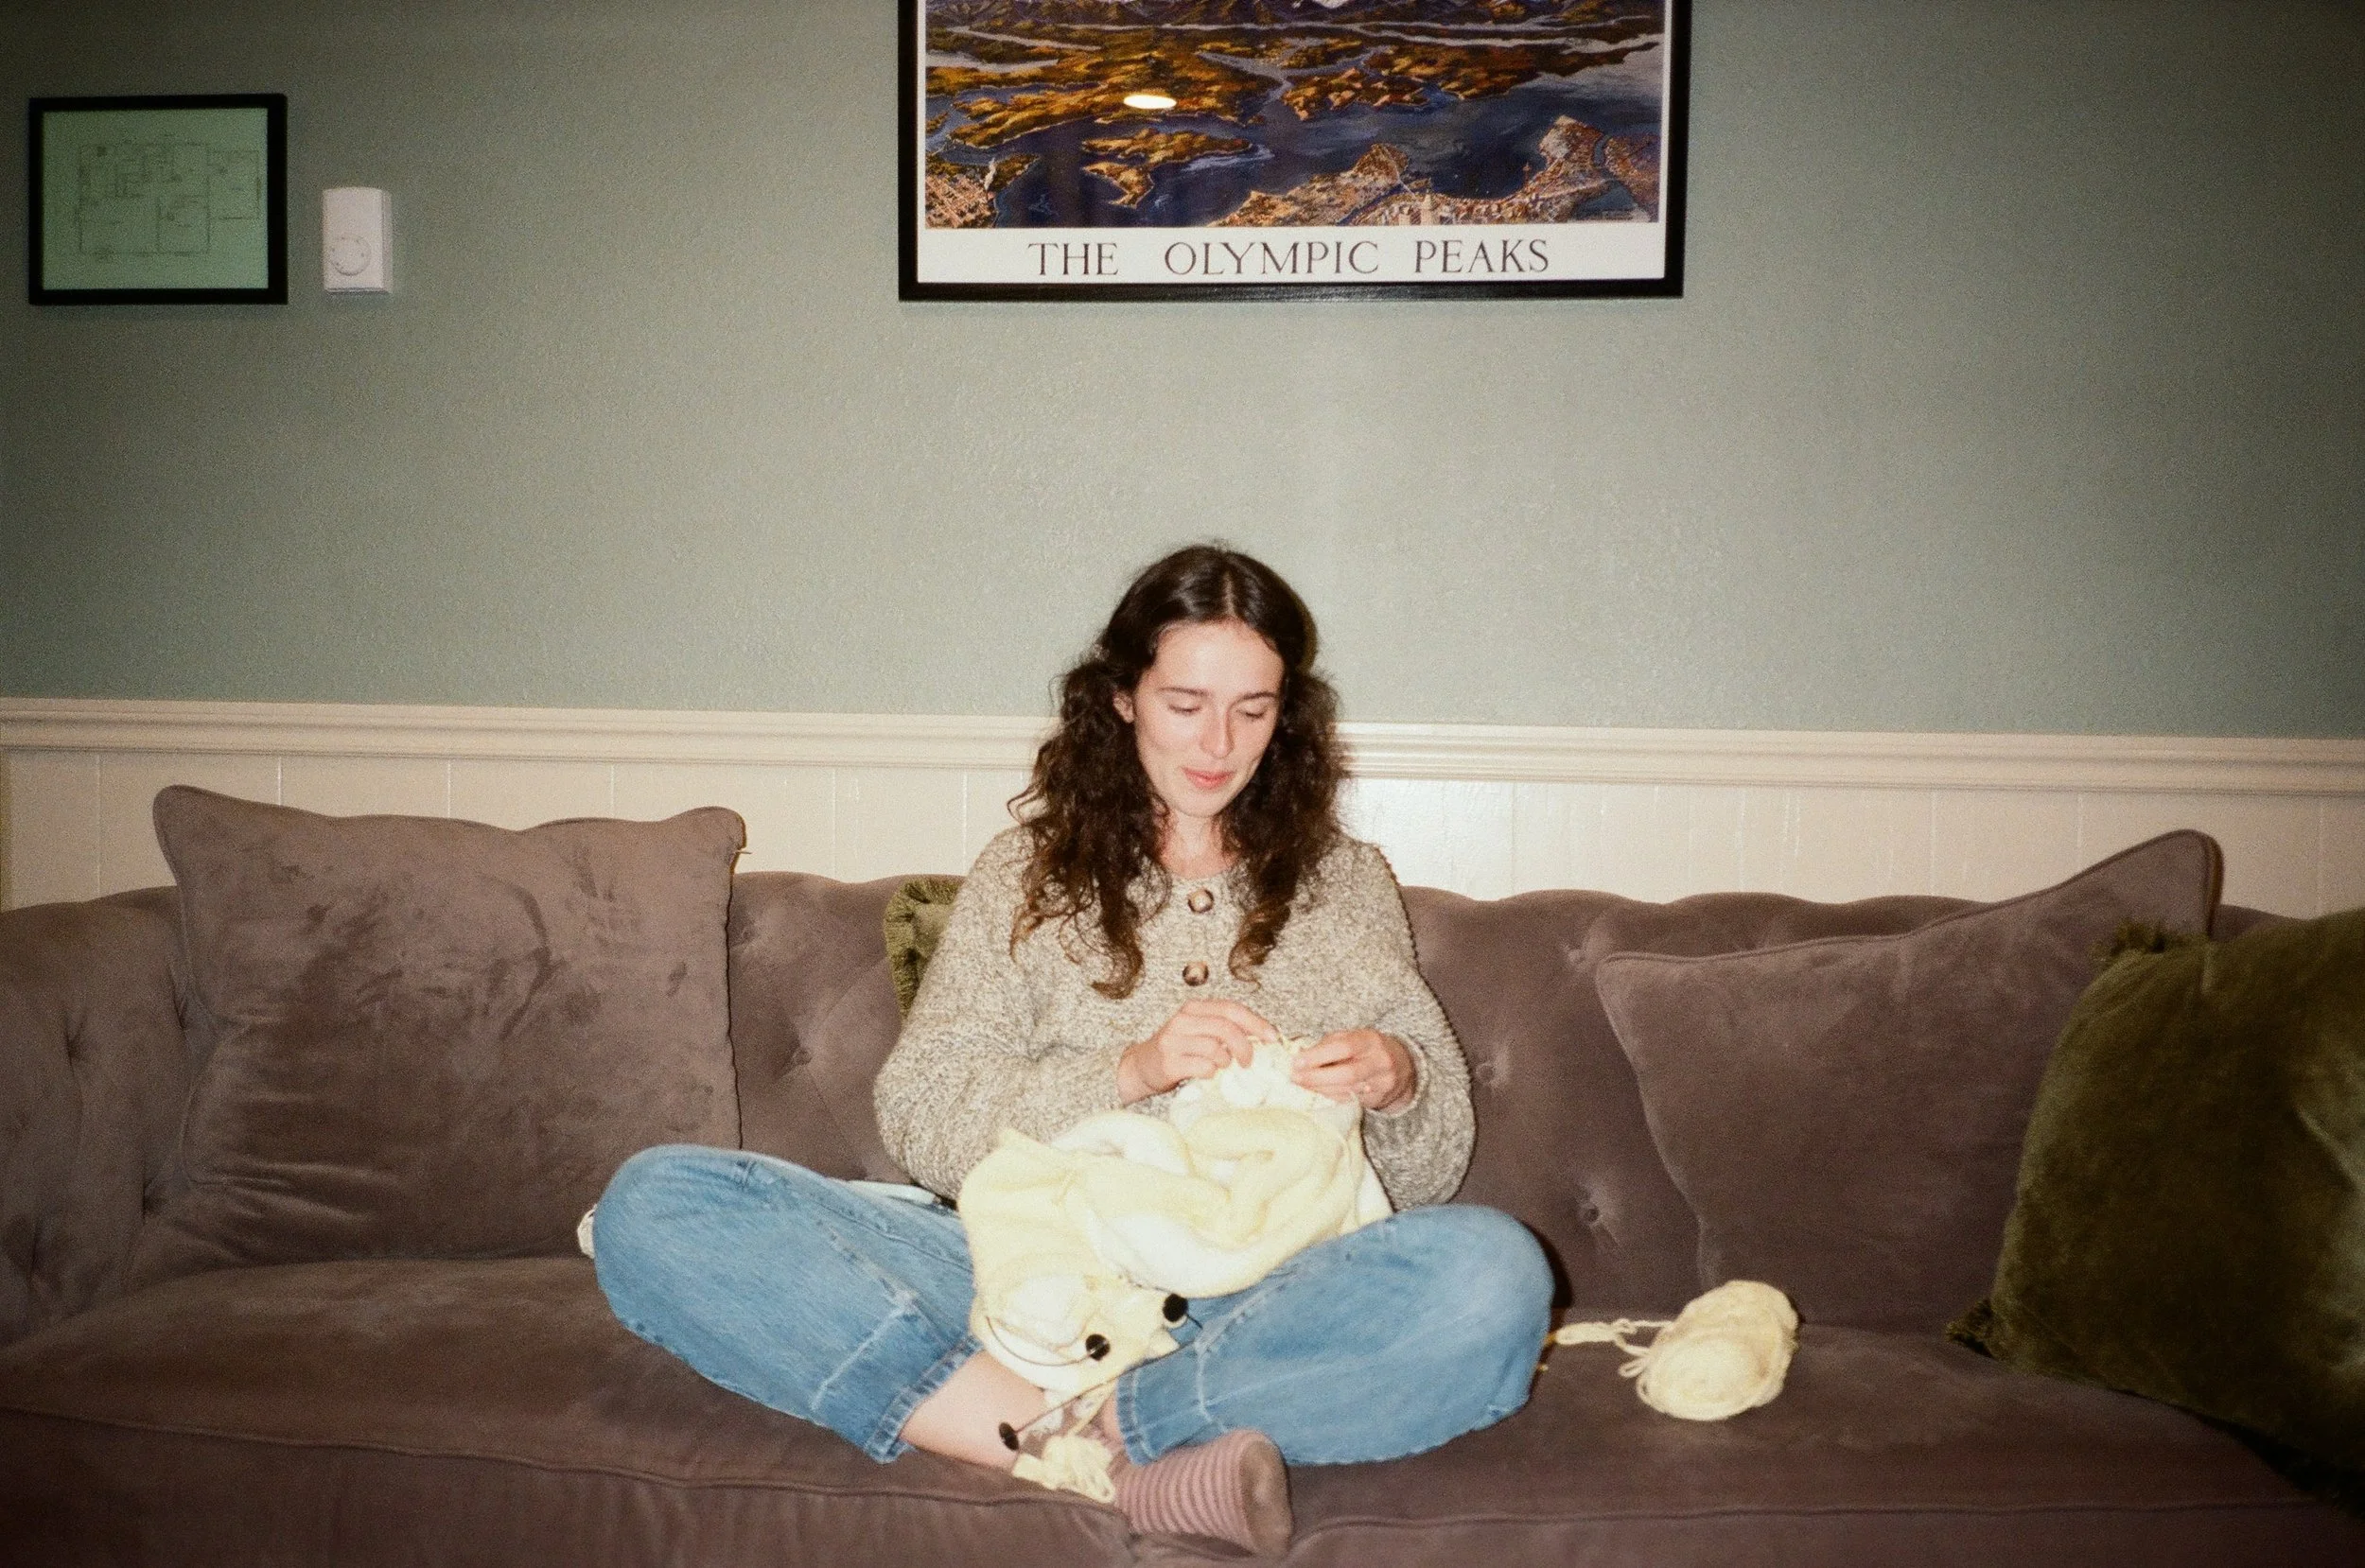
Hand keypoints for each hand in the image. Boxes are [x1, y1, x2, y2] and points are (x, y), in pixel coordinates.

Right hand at [1118, 999, 1277, 1103]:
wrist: (1143, 1065)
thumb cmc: (1180, 1048)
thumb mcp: (1200, 1030)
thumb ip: (1225, 1027)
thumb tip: (1264, 1035)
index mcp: (1194, 1008)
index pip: (1231, 1009)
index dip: (1256, 1023)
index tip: (1272, 1038)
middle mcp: (1183, 1020)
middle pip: (1226, 1028)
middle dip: (1245, 1047)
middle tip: (1249, 1061)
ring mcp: (1174, 1041)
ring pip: (1216, 1049)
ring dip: (1226, 1062)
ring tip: (1222, 1066)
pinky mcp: (1169, 1062)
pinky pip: (1203, 1067)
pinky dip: (1212, 1073)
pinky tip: (1207, 1073)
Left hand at [1290, 1030, 1415, 1112]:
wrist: (1403, 1066)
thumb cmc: (1368, 1048)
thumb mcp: (1353, 1037)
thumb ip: (1329, 1044)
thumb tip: (1301, 1055)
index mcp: (1370, 1041)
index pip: (1344, 1047)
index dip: (1318, 1056)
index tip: (1297, 1061)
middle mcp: (1379, 1062)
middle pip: (1346, 1073)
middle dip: (1317, 1077)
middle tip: (1295, 1077)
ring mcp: (1381, 1083)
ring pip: (1347, 1090)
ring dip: (1320, 1089)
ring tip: (1302, 1085)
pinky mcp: (1378, 1099)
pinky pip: (1350, 1100)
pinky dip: (1331, 1096)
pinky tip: (1318, 1093)